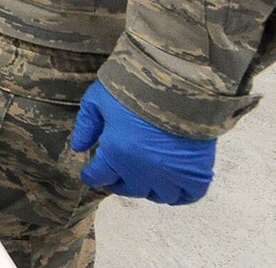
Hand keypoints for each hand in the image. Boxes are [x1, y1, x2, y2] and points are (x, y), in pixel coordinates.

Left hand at [70, 81, 216, 204]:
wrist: (178, 80)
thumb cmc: (133, 86)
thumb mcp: (98, 99)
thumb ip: (86, 125)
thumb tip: (79, 148)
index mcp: (116, 152)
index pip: (98, 176)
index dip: (92, 175)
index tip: (90, 174)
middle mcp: (142, 171)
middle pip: (127, 189)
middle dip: (118, 182)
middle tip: (117, 173)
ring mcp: (171, 174)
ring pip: (157, 196)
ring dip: (148, 189)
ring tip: (144, 177)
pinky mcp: (197, 172)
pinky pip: (188, 196)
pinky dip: (180, 194)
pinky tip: (172, 184)